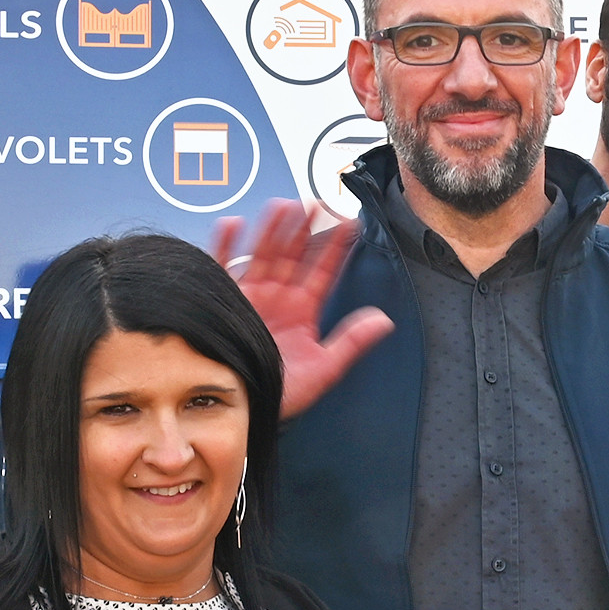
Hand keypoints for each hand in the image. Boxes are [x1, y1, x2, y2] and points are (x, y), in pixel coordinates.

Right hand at [212, 201, 394, 417]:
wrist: (244, 407)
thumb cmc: (283, 392)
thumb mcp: (324, 368)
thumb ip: (352, 342)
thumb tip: (384, 321)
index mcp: (303, 310)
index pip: (324, 271)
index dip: (337, 247)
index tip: (350, 222)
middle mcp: (278, 298)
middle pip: (293, 254)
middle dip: (304, 228)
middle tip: (316, 202)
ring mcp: (252, 296)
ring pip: (264, 254)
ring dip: (273, 230)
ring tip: (284, 206)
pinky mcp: (226, 301)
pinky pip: (224, 267)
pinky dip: (226, 246)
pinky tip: (234, 225)